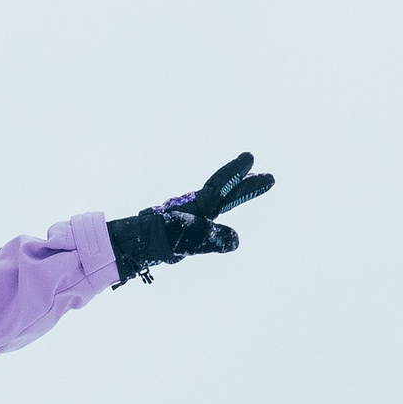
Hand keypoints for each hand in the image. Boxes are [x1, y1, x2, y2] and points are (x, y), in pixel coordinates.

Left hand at [109, 151, 274, 281]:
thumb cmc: (160, 240)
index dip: (236, 172)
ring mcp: (190, 216)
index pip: (221, 185)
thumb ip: (212, 239)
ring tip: (249, 185)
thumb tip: (236, 241)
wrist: (135, 245)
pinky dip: (218, 211)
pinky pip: (208, 218)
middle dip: (245, 185)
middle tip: (267, 177)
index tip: (250, 158)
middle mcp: (196, 207)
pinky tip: (220, 215)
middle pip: (226, 192)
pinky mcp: (185, 228)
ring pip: (217, 202)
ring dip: (234, 194)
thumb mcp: (188, 240)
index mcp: (199, 205)